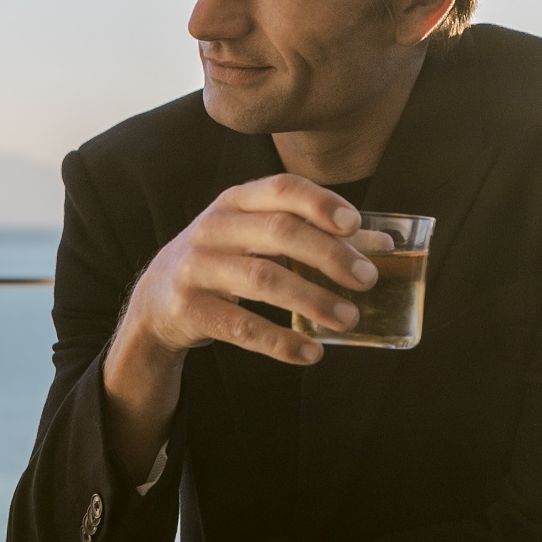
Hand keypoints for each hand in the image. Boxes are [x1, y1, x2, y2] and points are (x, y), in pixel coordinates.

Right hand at [119, 173, 377, 367]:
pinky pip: (241, 328)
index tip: (356, 224)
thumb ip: (317, 236)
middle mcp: (213, 228)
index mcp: (236, 202)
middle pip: (279, 231)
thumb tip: (384, 246)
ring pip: (262, 279)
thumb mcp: (259, 239)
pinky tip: (311, 352)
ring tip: (349, 318)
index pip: (281, 188)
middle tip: (367, 279)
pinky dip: (280, 342)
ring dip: (312, 300)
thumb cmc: (226, 260)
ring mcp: (196, 268)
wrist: (156, 300)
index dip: (320, 203)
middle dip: (329, 255)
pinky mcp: (189, 310)